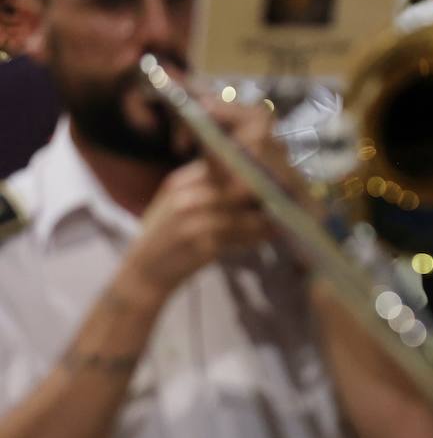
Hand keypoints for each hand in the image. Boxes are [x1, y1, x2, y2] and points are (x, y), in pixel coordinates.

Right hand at [123, 100, 293, 303]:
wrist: (144, 272)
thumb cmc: (164, 235)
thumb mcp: (177, 201)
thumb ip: (206, 185)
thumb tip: (249, 175)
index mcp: (183, 180)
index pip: (225, 165)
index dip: (252, 172)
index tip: (272, 179)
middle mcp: (188, 196)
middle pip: (239, 188)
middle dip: (263, 195)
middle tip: (284, 199)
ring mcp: (195, 220)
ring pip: (244, 215)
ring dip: (264, 220)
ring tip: (278, 222)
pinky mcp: (203, 244)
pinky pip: (240, 238)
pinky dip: (256, 237)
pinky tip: (266, 237)